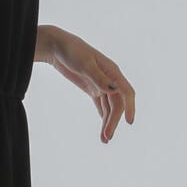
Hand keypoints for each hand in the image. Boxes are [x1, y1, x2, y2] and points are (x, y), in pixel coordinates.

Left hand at [43, 27, 135, 142]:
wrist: (57, 46)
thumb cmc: (71, 50)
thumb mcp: (84, 63)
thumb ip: (98, 78)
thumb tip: (113, 90)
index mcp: (112, 71)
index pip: (126, 92)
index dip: (130, 107)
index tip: (128, 122)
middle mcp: (110, 79)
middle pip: (117, 104)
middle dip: (113, 121)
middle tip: (106, 137)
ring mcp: (101, 84)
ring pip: (109, 107)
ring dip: (108, 122)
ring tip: (104, 139)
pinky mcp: (93, 88)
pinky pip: (101, 105)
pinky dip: (103, 117)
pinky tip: (103, 128)